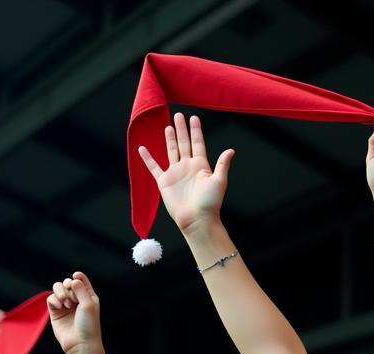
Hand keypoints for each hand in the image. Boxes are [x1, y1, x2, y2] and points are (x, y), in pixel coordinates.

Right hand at [47, 272, 103, 353]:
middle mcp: (76, 300)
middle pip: (67, 282)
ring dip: (60, 291)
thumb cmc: (88, 325)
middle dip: (68, 286)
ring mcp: (65, 305)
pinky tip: (60, 306)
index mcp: (88, 297)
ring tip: (65, 303)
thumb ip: (80, 289)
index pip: (81, 280)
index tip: (75, 277)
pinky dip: (54, 299)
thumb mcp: (88, 304)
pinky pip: (50, 298)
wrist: (80, 343)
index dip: (78, 276)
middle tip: (73, 299)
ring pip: (57, 288)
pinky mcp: (55, 312)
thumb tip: (73, 279)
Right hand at [138, 113, 234, 234]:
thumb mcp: (219, 181)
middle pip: (184, 144)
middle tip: (179, 115)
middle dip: (182, 129)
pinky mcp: (164, 181)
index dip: (196, 131)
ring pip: (171, 151)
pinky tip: (142, 148)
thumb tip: (231, 150)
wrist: (197, 219)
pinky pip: (154, 167)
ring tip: (168, 126)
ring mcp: (176, 173)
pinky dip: (147, 158)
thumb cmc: (210, 203)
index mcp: (201, 166)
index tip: (194, 118)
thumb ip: (222, 165)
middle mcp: (188, 167)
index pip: (198, 144)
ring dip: (170, 139)